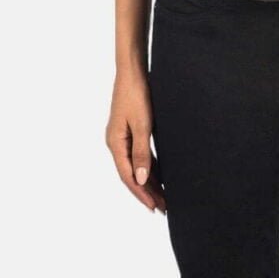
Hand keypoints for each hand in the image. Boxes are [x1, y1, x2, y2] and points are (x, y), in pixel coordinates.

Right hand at [106, 68, 165, 213]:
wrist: (133, 70)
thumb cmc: (136, 93)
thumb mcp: (142, 124)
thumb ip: (142, 152)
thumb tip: (141, 178)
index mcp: (115, 143)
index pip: (128, 176)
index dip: (142, 193)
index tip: (154, 207)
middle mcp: (117, 142)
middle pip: (132, 173)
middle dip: (147, 191)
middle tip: (163, 207)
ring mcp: (123, 136)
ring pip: (136, 164)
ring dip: (149, 180)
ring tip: (163, 196)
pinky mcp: (131, 129)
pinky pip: (140, 153)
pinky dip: (149, 165)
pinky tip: (159, 174)